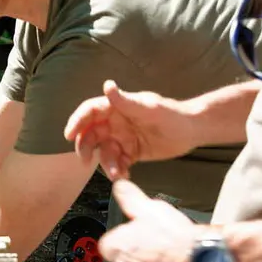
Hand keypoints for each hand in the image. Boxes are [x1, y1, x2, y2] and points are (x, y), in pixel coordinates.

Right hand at [63, 80, 198, 180]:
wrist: (193, 131)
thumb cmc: (172, 114)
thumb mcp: (148, 107)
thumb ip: (125, 101)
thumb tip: (107, 85)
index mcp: (116, 108)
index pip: (90, 112)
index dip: (77, 121)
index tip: (69, 135)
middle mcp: (115, 123)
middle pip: (91, 134)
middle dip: (86, 148)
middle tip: (86, 161)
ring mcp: (122, 138)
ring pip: (104, 152)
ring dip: (106, 164)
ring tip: (116, 173)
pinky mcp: (131, 153)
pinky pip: (117, 163)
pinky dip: (118, 170)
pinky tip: (124, 176)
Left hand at [98, 180, 204, 261]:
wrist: (203, 260)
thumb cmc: (176, 235)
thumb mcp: (150, 208)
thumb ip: (130, 198)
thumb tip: (119, 187)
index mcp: (115, 248)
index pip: (110, 246)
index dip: (125, 241)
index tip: (139, 238)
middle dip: (138, 259)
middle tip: (158, 250)